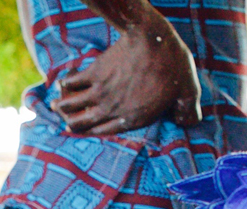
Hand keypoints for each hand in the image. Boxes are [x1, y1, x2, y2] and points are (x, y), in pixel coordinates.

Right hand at [54, 9, 199, 134]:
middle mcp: (113, 109)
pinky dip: (64, 85)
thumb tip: (191, 122)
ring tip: (55, 105)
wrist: (152, 37)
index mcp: (134, 117)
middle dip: (70, 125)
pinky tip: (62, 83)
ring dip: (61, 108)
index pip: (105, 133)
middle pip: (81, 125)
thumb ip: (187, 109)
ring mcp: (100, 92)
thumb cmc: (171, 62)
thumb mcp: (187, 89)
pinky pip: (71, 83)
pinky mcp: (94, 72)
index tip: (84, 132)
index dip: (92, 134)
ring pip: (70, 107)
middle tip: (65, 122)